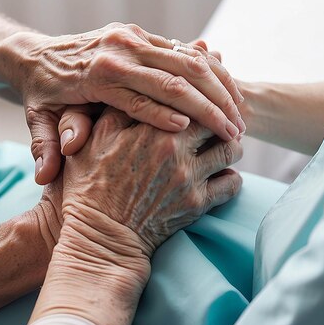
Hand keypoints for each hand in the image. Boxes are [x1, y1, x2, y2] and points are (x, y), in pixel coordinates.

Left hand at [0, 23, 244, 184]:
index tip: (212, 139)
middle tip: (238, 132)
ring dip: (219, 87)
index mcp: (97, 74)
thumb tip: (45, 177)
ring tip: (241, 115)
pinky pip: (184, 49)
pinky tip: (229, 91)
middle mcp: (117, 50)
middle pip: (176, 77)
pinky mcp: (139, 33)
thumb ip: (45, 147)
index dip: (180, 118)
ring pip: (188, 59)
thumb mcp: (39, 121)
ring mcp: (130, 37)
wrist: (35, 55)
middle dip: (212, 106)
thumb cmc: (42, 96)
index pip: (146, 98)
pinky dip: (211, 70)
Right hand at [27, 108, 242, 324]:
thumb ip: (122, 108)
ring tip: (222, 146)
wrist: (100, 236)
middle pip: (217, 122)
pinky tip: (221, 174)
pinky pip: (232, 184)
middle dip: (218, 120)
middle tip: (215, 122)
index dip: (198, 99)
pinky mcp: (198, 205)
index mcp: (152, 128)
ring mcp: (189, 179)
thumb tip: (143, 88)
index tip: (198, 102)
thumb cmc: (91, 185)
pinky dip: (231, 177)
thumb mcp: (96, 138)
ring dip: (229, 146)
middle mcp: (176, 150)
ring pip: (231, 151)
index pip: (191, 100)